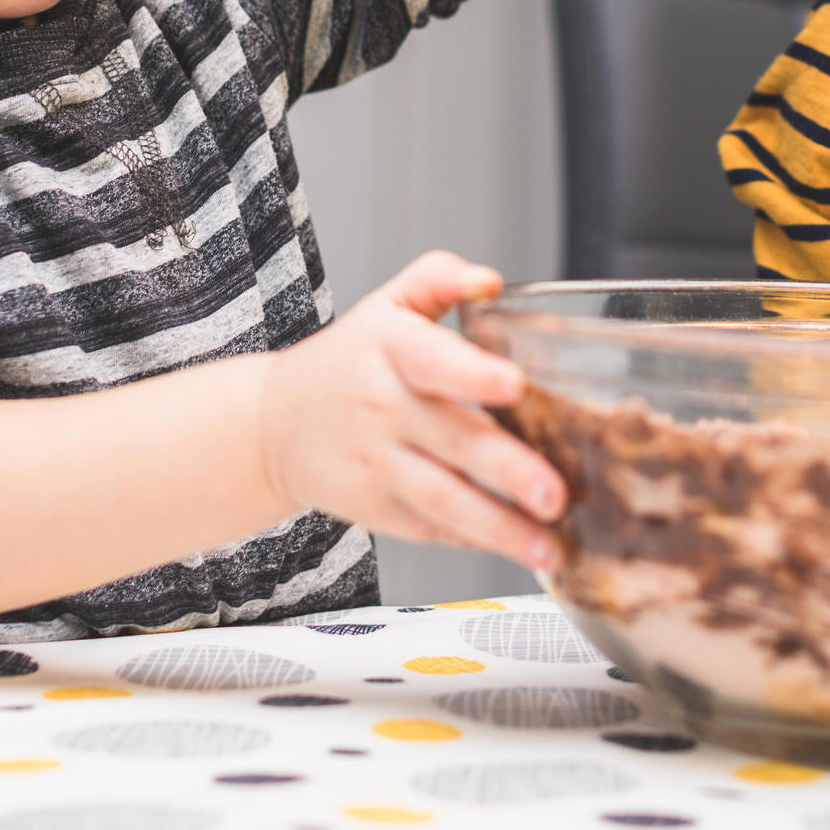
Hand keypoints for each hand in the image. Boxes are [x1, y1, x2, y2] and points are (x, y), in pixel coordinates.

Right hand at [257, 251, 564, 571]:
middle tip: (556, 493)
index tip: (514, 385)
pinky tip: (518, 548)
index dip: (472, 373)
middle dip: (509, 471)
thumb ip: (438, 279)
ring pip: (444, 500)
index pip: (431, 359)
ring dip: (501, 529)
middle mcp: (383, 408)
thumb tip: (487, 280)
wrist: (273, 423)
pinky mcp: (378, 510)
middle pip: (452, 441)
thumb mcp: (385, 305)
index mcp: (390, 348)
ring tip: (549, 550)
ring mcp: (379, 465)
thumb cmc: (350, 360)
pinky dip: (477, 541)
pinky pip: (433, 528)